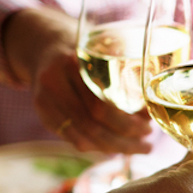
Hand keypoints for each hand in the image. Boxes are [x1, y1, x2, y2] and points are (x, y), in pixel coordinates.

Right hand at [4, 8, 152, 153]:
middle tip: (147, 143)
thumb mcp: (102, 49)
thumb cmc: (84, 48)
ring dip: (113, 148)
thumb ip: (125, 72)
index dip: (126, 123)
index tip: (148, 127)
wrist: (44, 44)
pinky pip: (72, 139)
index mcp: (72, 64)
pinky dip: (96, 146)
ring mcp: (44, 101)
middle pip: (91, 124)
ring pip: (81, 138)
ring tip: (137, 148)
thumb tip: (149, 110)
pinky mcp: (43, 114)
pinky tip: (114, 147)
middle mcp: (54, 83)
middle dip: (124, 140)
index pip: (100, 105)